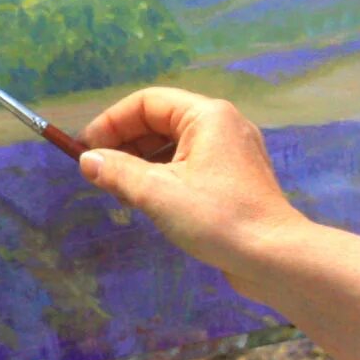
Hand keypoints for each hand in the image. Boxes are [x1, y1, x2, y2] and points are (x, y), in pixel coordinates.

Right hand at [77, 86, 311, 289]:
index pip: (146, 102)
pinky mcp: (234, 179)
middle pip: (161, 121)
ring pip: (174, 146)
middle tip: (98, 173)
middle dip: (125, 144)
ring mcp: (232, 152)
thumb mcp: (158, 193)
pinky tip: (148, 202)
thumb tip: (88, 160)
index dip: (110, 123)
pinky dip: (164, 177)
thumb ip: (118, 172)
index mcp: (207, 115)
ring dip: (142, 163)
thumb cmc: (218, 218)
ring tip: (119, 191)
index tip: (85, 150)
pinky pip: (189, 165)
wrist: (274, 257)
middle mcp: (222, 125)